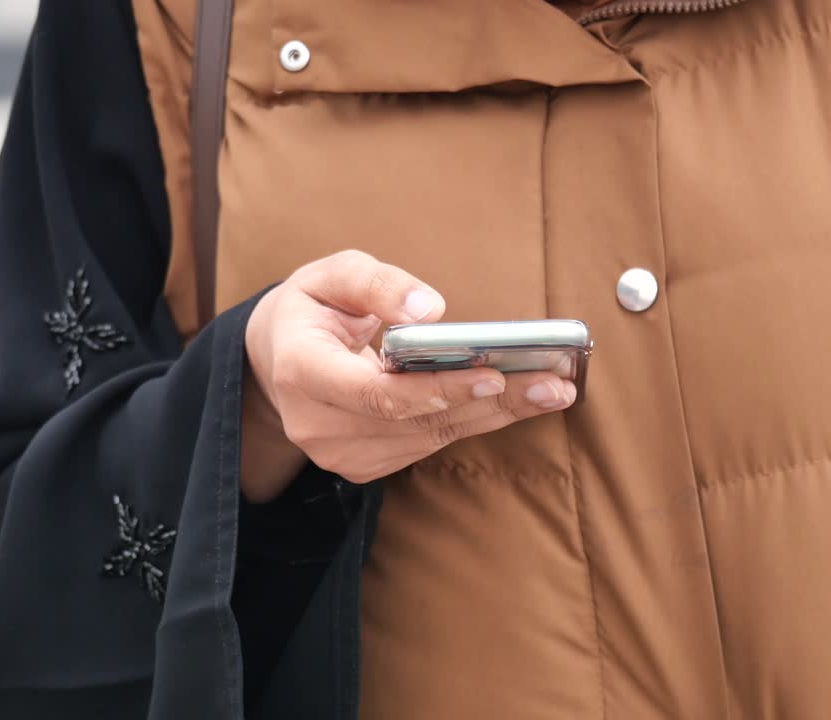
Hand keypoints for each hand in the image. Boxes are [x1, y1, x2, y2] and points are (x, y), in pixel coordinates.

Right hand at [240, 250, 575, 502]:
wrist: (278, 357)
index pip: (374, 393)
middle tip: (552, 382)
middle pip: (414, 421)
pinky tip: (518, 401)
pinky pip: (426, 445)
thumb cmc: (312, 307)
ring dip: (494, 415)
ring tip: (552, 390)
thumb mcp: (332, 274)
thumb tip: (430, 311)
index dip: (435, 388)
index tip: (491, 373)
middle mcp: (316, 424)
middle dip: (488, 400)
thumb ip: (377, 284)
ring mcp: (338, 452)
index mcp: (301, 370)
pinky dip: (474, 422)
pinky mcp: (362, 464)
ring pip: (428, 438)